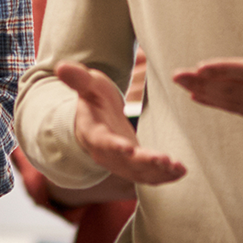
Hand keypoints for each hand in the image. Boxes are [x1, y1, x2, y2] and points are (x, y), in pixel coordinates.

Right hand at [58, 61, 185, 184]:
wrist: (96, 120)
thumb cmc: (93, 100)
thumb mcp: (88, 86)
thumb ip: (78, 79)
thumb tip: (60, 66)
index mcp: (94, 133)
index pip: (104, 142)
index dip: (115, 146)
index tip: (129, 148)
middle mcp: (106, 154)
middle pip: (125, 162)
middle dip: (145, 163)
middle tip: (164, 160)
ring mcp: (121, 163)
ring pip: (139, 173)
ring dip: (159, 172)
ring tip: (177, 168)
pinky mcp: (134, 167)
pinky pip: (149, 176)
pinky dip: (165, 176)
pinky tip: (181, 171)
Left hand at [171, 23, 242, 127]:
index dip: (226, 70)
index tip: (202, 67)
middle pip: (236, 89)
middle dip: (205, 82)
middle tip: (178, 75)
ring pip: (234, 103)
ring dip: (207, 94)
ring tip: (183, 85)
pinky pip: (240, 111)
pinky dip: (220, 105)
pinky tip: (202, 98)